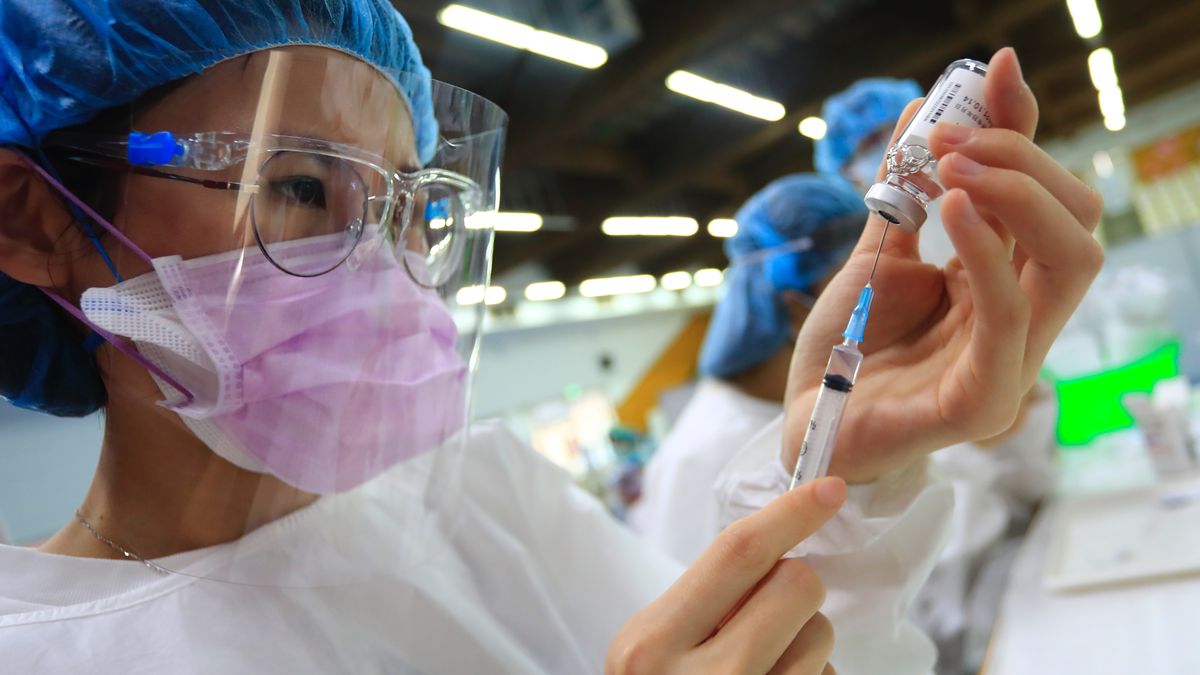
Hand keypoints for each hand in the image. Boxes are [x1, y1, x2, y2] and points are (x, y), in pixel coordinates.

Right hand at [607, 478, 845, 674]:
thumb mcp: (649, 650)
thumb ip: (703, 602)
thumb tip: (777, 549)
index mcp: (653, 643)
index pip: (737, 555)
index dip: (790, 513)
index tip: (830, 488)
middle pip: (796, 586)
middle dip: (795, 587)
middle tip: (766, 612)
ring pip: (823, 637)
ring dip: (805, 641)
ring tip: (763, 665)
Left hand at [784, 48, 1103, 483]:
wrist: (804, 422)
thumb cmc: (844, 350)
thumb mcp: (874, 254)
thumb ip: (904, 192)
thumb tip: (922, 106)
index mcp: (1000, 284)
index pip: (1044, 200)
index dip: (1027, 132)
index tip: (991, 72)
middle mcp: (1019, 319)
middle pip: (1075, 221)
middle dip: (1022, 159)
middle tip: (950, 137)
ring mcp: (1009, 362)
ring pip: (1068, 262)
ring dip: (1016, 194)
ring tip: (952, 165)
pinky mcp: (981, 400)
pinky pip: (1009, 319)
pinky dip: (989, 254)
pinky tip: (953, 209)